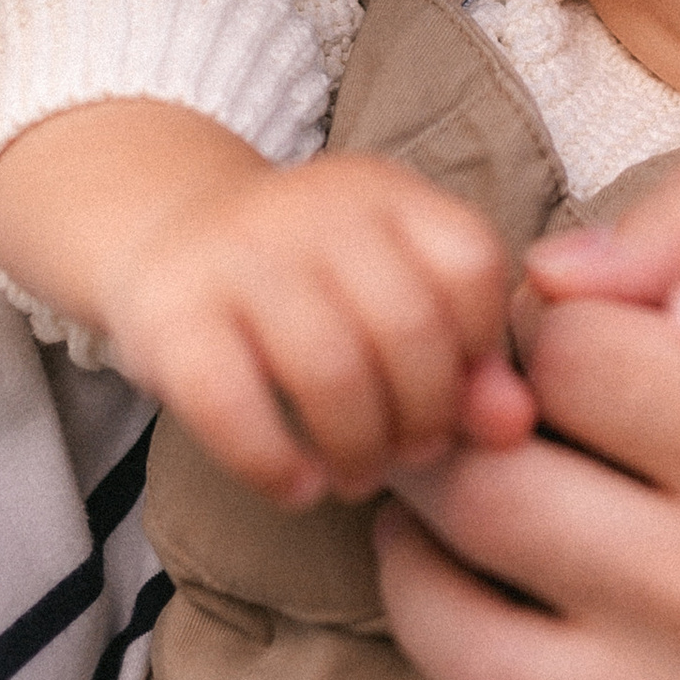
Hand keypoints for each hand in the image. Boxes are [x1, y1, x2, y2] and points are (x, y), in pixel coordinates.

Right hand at [0, 103, 530, 506]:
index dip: (479, 349)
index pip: (471, 265)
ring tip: (358, 475)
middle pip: (409, 327)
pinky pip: (234, 407)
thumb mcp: (389, 286)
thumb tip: (513, 427)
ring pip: (332, 372)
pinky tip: (297, 488)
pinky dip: (277, 465)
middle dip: (423, 415)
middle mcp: (314, 206)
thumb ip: (464, 350)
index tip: (458, 395)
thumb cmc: (306, 283)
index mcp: (384, 191)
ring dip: (359, 450)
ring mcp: (237, 255)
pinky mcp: (170, 315)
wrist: (165, 232)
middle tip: (409, 454)